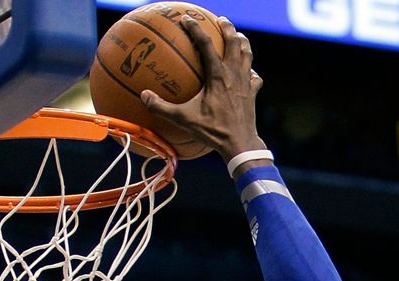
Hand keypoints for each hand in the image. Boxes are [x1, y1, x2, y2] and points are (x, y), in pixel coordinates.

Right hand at [141, 15, 265, 158]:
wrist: (240, 143)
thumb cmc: (212, 131)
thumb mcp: (183, 119)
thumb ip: (161, 107)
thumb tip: (143, 96)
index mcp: (218, 76)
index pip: (206, 45)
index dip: (196, 29)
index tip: (186, 19)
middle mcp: (234, 75)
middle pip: (234, 43)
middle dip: (228, 28)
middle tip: (221, 20)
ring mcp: (246, 83)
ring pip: (247, 56)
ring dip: (242, 44)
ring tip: (238, 36)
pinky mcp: (253, 93)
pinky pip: (255, 76)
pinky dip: (250, 70)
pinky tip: (247, 71)